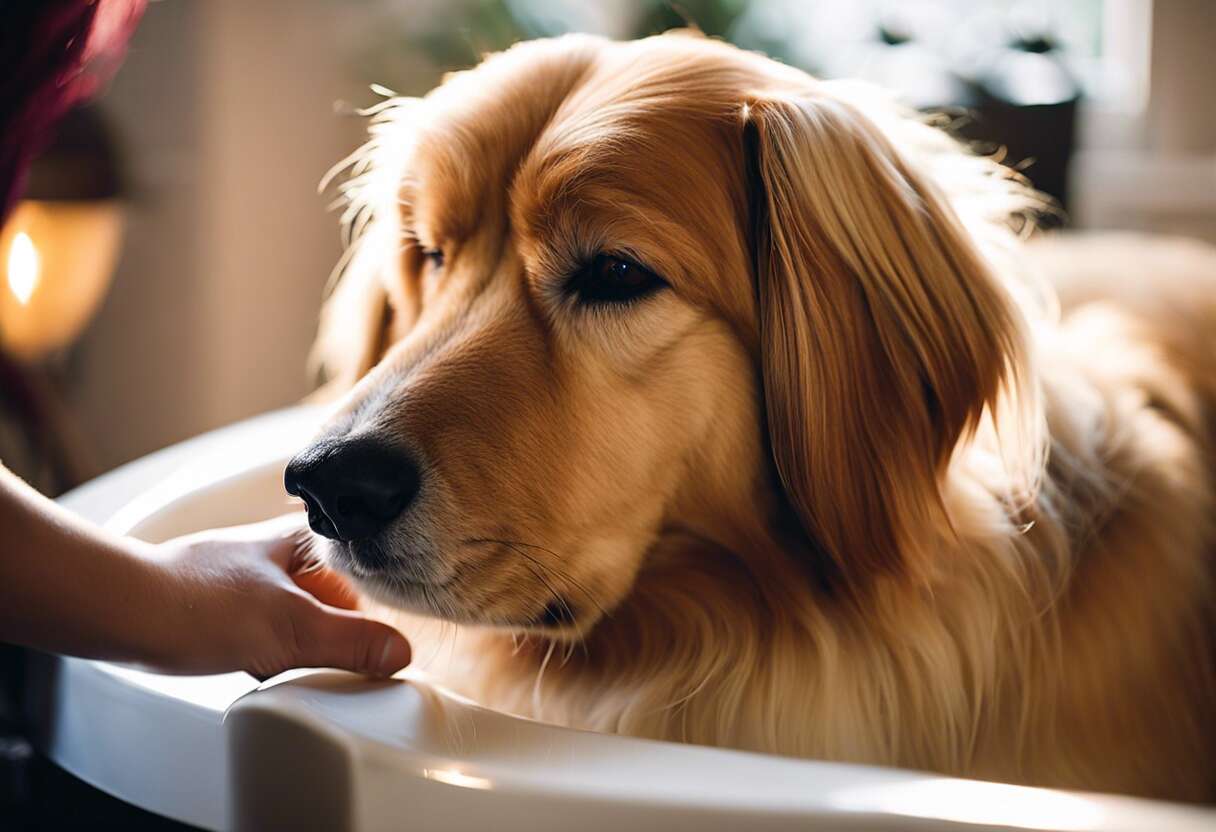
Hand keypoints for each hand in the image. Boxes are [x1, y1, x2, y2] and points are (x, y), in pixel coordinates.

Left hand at [145, 514, 410, 678]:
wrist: (120, 611)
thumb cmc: (197, 602)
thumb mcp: (292, 628)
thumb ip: (352, 642)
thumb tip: (399, 652)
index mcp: (302, 540)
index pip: (361, 569)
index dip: (373, 604)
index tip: (379, 638)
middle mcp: (276, 553)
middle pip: (330, 596)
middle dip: (333, 630)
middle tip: (328, 655)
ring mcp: (246, 579)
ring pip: (296, 615)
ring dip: (298, 643)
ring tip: (290, 661)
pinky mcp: (220, 605)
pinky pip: (264, 630)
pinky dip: (268, 651)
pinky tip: (261, 667)